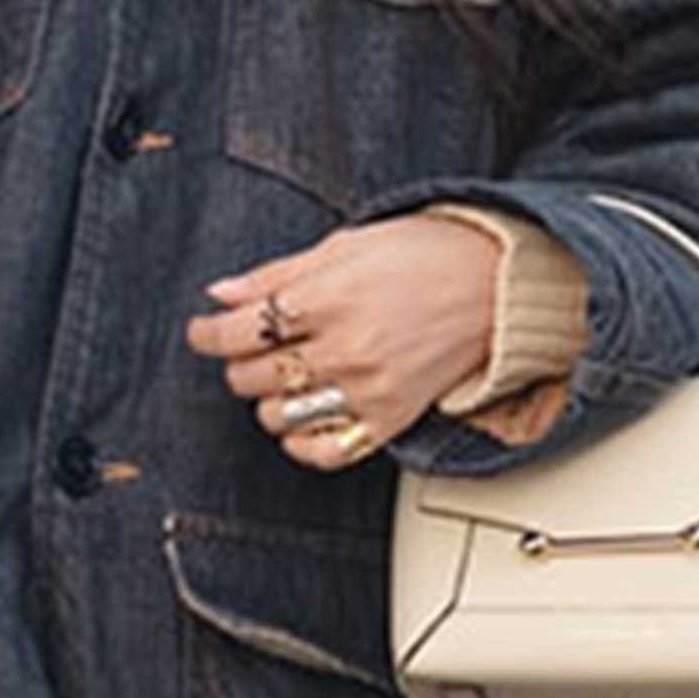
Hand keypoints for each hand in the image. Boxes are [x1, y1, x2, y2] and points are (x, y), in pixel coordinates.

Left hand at [184, 216, 500, 470]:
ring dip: (268, 397)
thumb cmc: (424, 255)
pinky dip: (300, 441)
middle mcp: (345, 348)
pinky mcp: (388, 421)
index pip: (240, 331)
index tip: (203, 331)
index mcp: (328, 298)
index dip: (207, 334)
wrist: (495, 286)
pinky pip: (322, 452)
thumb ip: (276, 274)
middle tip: (254, 344)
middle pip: (251, 376)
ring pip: (277, 416)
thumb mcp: (344, 245)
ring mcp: (367, 390)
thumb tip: (219, 295)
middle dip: (239, 359)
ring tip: (286, 373)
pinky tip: (303, 415)